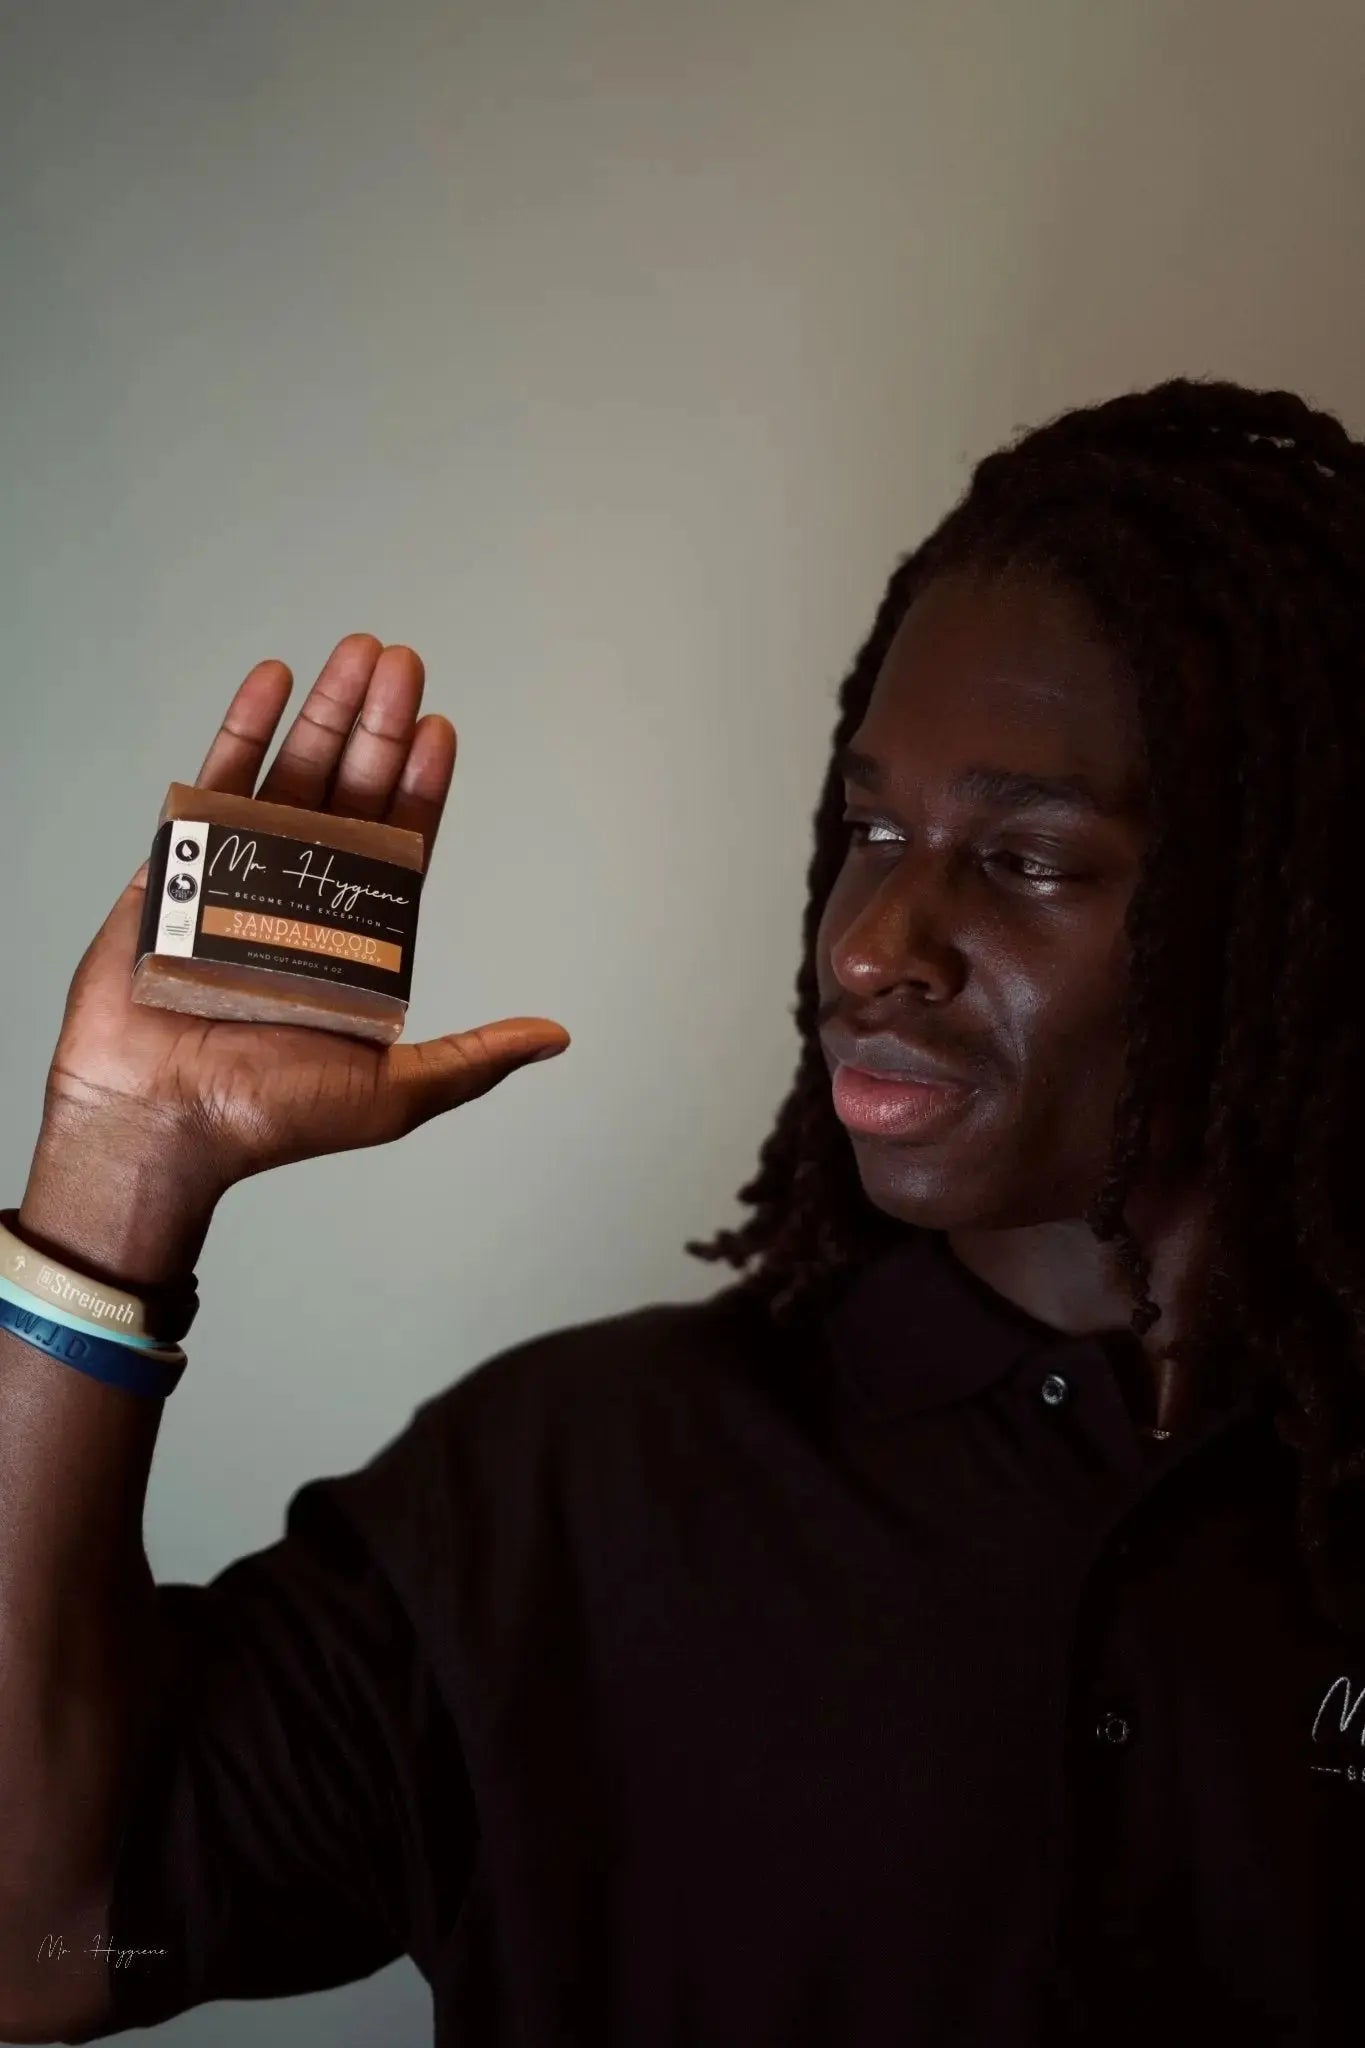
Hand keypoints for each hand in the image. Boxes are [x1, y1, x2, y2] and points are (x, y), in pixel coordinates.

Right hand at [34, 636, 569, 1201]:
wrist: (159, 1124)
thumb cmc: (269, 1118)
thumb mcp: (394, 1090)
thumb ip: (472, 1057)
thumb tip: (553, 1038)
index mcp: (356, 940)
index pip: (399, 843)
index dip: (421, 786)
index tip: (441, 731)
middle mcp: (305, 898)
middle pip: (351, 792)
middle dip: (379, 727)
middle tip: (404, 664)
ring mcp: (242, 874)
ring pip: (292, 774)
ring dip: (326, 712)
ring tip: (358, 654)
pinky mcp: (182, 866)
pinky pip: (216, 784)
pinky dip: (244, 728)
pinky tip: (275, 679)